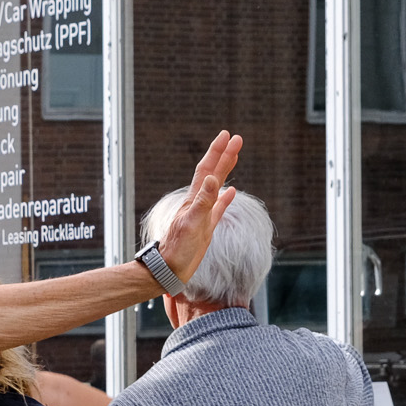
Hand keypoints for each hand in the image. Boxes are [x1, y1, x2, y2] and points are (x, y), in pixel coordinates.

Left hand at [153, 132, 242, 287]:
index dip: (217, 152)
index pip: (207, 170)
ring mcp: (202, 214)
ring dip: (226, 171)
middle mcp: (198, 203)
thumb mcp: (193, 225)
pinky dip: (225, 198)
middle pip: (213, 173)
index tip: (227, 135)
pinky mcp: (206, 227)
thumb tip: (211, 179)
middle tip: (237, 138)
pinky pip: (218, 208)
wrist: (168, 270)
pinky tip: (231, 192)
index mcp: (194, 200)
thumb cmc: (178, 250)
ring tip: (234, 156)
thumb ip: (203, 202)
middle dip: (225, 155)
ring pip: (217, 187)